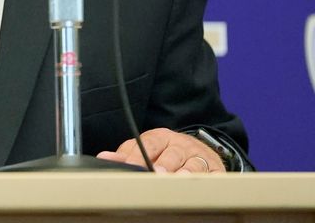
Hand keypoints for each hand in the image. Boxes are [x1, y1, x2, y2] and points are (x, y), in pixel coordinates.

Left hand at [96, 128, 224, 173]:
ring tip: (176, 179)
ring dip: (184, 173)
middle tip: (155, 173)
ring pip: (192, 165)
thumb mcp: (146, 147)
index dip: (138, 156)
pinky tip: (201, 184)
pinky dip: (207, 179)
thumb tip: (104, 157)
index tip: (130, 166)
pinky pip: (212, 174)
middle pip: (171, 155)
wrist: (199, 148)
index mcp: (160, 136)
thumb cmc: (166, 151)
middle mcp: (180, 144)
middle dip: (162, 165)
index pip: (147, 144)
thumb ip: (126, 153)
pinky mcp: (215, 169)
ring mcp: (199, 156)